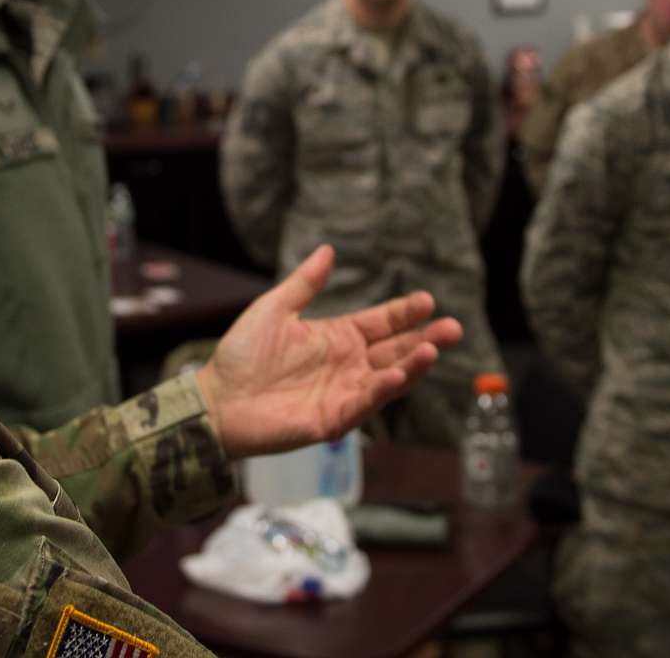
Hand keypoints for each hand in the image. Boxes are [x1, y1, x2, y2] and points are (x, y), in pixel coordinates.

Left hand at [194, 245, 462, 457]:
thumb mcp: (274, 309)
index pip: (381, 324)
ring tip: (432, 349)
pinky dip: (381, 391)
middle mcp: (347, 366)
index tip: (427, 300)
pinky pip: (363, 404)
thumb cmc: (241, 356)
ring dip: (411, 366)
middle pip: (394, 351)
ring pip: (387, 378)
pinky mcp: (332, 419)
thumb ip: (304, 284)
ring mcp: (343, 393)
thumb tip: (328, 250)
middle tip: (452, 328)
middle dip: (424, 340)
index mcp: (336, 338)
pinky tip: (395, 374)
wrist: (216, 400)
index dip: (404, 313)